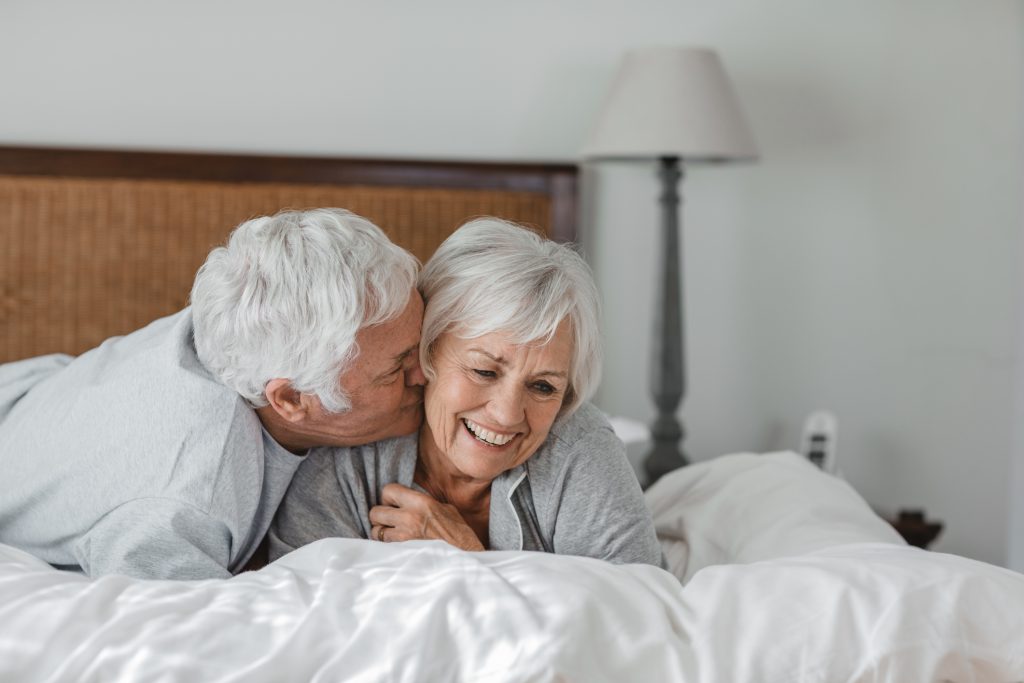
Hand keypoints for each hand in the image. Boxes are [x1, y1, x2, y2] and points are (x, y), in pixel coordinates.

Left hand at [369, 483, 484, 550]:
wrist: (466, 558)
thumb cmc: (460, 535)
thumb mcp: (447, 510)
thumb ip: (426, 503)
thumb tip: (412, 500)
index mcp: (421, 502)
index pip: (388, 490)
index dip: (388, 497)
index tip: (393, 503)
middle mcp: (409, 517)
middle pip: (375, 512)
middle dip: (380, 516)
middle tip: (389, 520)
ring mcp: (404, 537)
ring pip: (376, 531)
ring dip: (381, 533)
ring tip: (392, 535)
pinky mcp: (402, 553)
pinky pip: (383, 547)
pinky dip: (386, 547)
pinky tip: (397, 547)